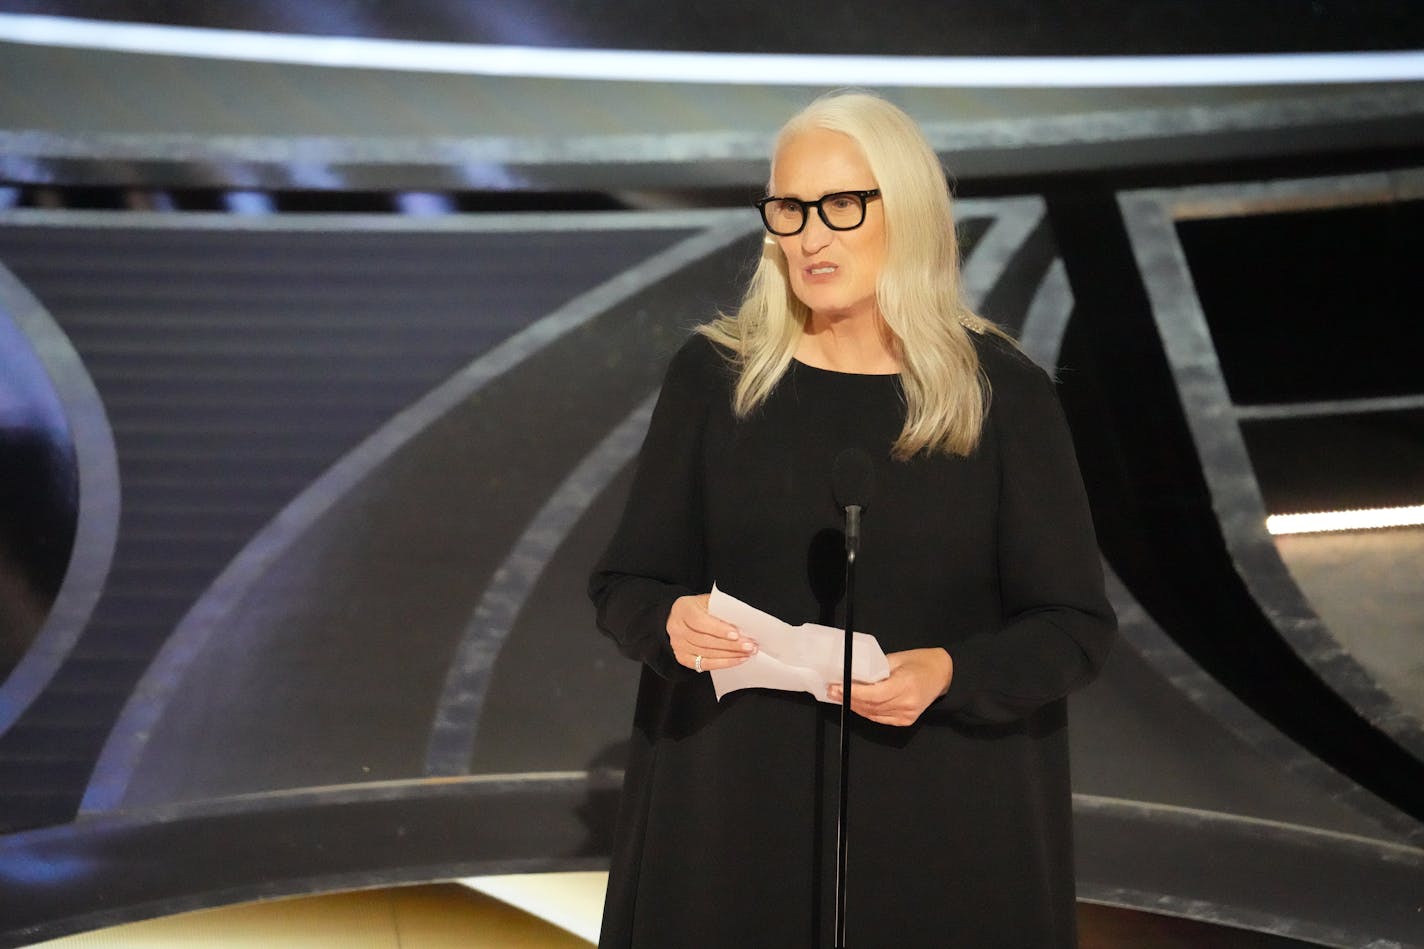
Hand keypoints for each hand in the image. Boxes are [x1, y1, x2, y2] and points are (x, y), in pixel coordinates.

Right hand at [667, 593, 756, 672]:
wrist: (685, 617)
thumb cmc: (701, 607)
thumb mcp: (709, 602)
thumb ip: (721, 610)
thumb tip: (743, 622)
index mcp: (683, 608)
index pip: (700, 621)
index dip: (718, 629)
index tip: (736, 634)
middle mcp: (676, 627)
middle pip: (704, 640)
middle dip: (730, 645)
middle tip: (749, 646)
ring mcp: (677, 644)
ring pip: (706, 653)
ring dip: (730, 655)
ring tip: (747, 653)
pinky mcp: (682, 657)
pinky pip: (704, 664)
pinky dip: (722, 663)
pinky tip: (736, 660)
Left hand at [827, 648, 952, 726]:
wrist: (943, 674)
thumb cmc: (920, 662)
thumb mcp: (896, 659)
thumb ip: (876, 670)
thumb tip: (854, 675)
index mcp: (906, 685)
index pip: (873, 694)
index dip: (853, 693)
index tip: (837, 687)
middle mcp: (907, 703)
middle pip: (871, 706)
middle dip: (849, 699)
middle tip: (833, 691)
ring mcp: (907, 714)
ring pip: (873, 714)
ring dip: (855, 706)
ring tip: (840, 697)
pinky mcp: (906, 720)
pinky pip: (880, 718)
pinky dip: (866, 711)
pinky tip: (856, 704)